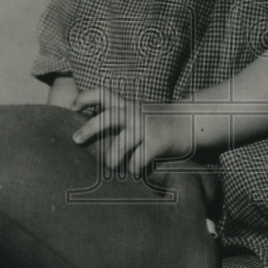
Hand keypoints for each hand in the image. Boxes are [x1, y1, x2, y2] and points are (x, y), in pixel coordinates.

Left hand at [70, 87, 191, 175]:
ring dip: (112, 160)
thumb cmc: (163, 121)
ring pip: (120, 145)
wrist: (196, 121)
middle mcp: (135, 113)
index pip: (103, 94)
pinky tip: (136, 174)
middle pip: (107, 118)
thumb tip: (99, 133)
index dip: (84, 97)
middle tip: (76, 140)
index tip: (72, 107)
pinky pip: (139, 160)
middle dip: (88, 128)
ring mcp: (146, 128)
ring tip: (112, 167)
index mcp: (129, 106)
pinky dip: (134, 170)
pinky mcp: (158, 142)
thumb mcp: (142, 112)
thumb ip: (124, 118)